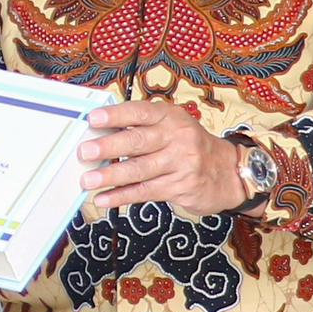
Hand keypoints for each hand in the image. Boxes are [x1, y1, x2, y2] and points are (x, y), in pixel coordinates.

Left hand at [78, 102, 248, 217]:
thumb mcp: (173, 127)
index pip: (140, 112)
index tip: (93, 119)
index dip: (116, 115)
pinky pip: (146, 192)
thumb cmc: (189, 146)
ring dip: (111, 176)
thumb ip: (143, 128)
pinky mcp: (181, 187)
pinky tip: (104, 199)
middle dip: (109, 147)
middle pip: (138, 141)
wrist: (227, 172)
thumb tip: (100, 134)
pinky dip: (122, 196)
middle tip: (85, 152)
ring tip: (88, 180)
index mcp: (170, 117)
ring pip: (139, 170)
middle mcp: (177, 137)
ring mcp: (181, 163)